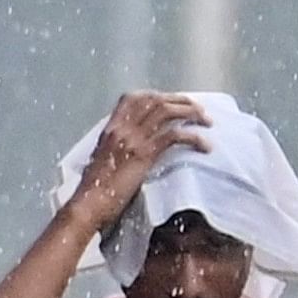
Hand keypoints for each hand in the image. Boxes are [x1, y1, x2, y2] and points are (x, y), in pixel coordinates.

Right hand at [69, 92, 207, 230]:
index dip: (156, 95)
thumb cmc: (96, 189)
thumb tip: (136, 148)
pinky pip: (173, 136)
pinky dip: (193, 138)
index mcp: (111, 127)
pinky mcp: (144, 154)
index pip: (132, 98)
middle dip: (180, 101)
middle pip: (155, 100)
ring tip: (207, 122)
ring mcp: (133, 139)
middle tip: (200, 109)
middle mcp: (121, 128)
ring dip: (191, 114)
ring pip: (166, 112)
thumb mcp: (104, 160)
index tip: (174, 101)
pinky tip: (204, 146)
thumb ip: (119, 148)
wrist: (90, 202)